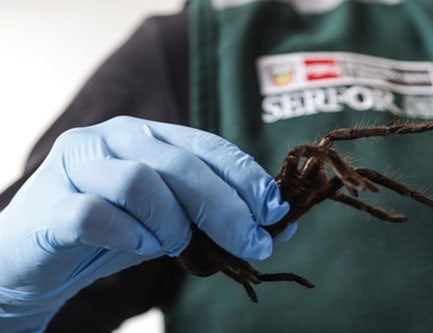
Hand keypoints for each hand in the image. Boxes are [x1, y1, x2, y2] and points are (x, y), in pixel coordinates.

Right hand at [0, 116, 289, 331]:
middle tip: (252, 243)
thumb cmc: (111, 235)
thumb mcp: (173, 223)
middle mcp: (112, 138)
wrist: (36, 261)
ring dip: (171, 223)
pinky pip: (96, 214)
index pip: (208, 146)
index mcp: (148, 135)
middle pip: (181, 165)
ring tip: (173, 245)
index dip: (246, 177)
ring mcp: (77, 164)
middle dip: (227, 208)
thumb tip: (282, 227)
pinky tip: (138, 248)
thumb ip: (218, 219)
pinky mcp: (47, 201)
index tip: (275, 210)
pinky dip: (128, 236)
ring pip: (140, 182)